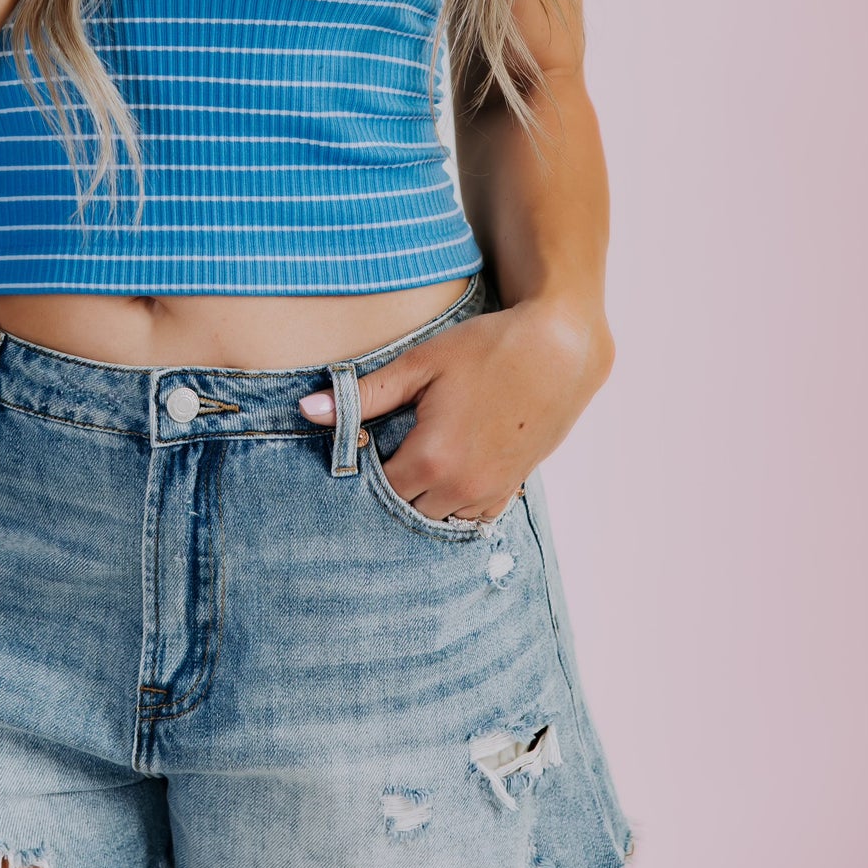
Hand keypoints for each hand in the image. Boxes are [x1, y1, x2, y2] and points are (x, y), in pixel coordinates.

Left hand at [299, 299, 613, 522]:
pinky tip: (447, 473)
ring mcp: (490, 492)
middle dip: (390, 489)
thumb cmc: (488, 348)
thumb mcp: (421, 363)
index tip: (360, 446)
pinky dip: (454, 504)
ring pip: (438, 519)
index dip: (362, 470)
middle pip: (405, 510)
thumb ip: (364, 394)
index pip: (376, 489)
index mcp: (431, 458)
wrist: (560, 350)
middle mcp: (461, 486)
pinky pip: (472, 516)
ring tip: (414, 463)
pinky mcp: (512, 487)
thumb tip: (308, 410)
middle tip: (385, 452)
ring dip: (422, 499)